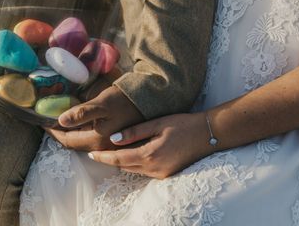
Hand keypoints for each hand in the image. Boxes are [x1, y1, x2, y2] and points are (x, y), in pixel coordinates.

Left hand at [45, 84, 143, 151]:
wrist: (148, 100)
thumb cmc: (123, 100)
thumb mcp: (102, 104)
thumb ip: (82, 113)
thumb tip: (60, 121)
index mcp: (97, 140)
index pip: (68, 141)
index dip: (52, 133)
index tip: (41, 123)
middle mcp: (102, 147)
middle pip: (74, 143)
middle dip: (59, 133)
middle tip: (47, 121)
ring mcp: (108, 145)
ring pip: (82, 141)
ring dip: (69, 133)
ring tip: (59, 121)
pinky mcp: (113, 139)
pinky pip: (90, 138)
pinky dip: (79, 131)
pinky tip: (77, 122)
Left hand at [88, 113, 213, 178]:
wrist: (208, 134)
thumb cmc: (182, 124)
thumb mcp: (156, 124)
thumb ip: (134, 132)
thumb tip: (113, 138)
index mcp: (150, 155)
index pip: (119, 159)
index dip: (103, 158)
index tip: (90, 155)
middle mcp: (154, 169)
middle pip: (125, 167)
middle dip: (110, 161)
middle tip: (95, 152)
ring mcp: (162, 174)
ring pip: (134, 170)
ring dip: (122, 162)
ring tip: (109, 153)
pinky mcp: (167, 174)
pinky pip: (144, 171)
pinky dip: (134, 164)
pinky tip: (130, 153)